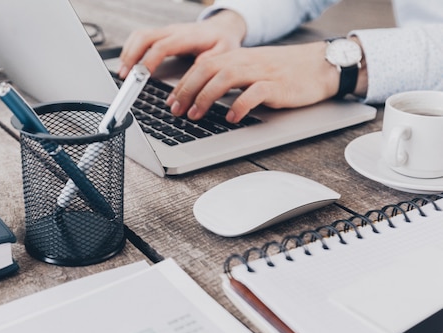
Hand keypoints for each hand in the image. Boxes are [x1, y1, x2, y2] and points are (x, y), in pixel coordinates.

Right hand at [118, 10, 246, 78]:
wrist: (222, 28)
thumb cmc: (222, 42)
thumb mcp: (224, 52)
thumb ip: (209, 61)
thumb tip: (195, 72)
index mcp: (187, 36)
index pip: (162, 46)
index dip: (148, 61)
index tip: (141, 76)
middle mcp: (173, 31)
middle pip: (144, 37)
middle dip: (131, 56)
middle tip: (126, 76)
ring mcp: (165, 31)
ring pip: (139, 36)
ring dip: (128, 53)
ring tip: (124, 73)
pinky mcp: (161, 35)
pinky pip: (140, 37)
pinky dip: (131, 50)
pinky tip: (129, 64)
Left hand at [168, 42, 340, 122]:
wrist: (320, 65)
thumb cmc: (284, 72)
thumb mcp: (251, 69)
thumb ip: (228, 78)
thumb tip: (201, 96)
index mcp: (237, 56)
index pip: (202, 65)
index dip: (182, 83)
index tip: (170, 102)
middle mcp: (246, 61)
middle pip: (207, 69)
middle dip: (186, 90)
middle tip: (175, 111)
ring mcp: (261, 72)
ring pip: (225, 77)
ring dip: (206, 97)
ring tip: (195, 115)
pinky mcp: (277, 85)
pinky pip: (254, 93)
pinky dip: (239, 105)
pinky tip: (231, 118)